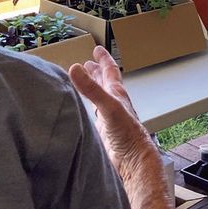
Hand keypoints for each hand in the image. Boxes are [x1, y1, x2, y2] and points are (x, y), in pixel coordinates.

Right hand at [67, 46, 150, 174]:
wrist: (132, 159)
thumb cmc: (127, 133)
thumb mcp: (109, 106)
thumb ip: (92, 89)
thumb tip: (75, 68)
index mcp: (117, 94)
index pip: (110, 71)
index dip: (103, 59)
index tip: (97, 49)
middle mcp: (113, 104)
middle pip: (104, 83)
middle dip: (96, 72)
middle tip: (88, 63)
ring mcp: (108, 118)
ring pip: (99, 98)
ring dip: (92, 89)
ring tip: (83, 82)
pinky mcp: (102, 131)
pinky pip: (93, 114)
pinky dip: (86, 107)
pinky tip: (82, 109)